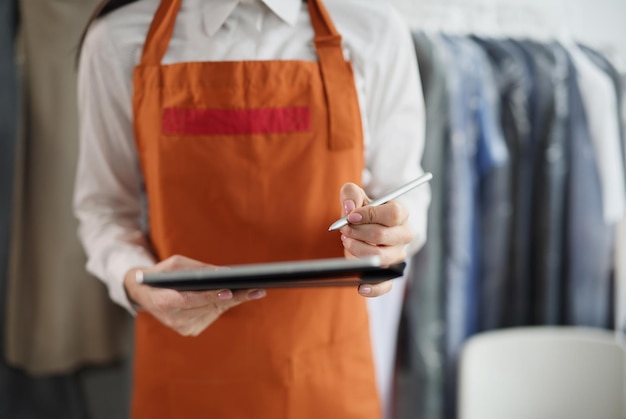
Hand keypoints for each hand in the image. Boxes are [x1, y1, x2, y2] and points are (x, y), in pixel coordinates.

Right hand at [124, 255, 265, 335]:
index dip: (210, 296)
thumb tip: (225, 274)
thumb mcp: (175, 264)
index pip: (190, 300)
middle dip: (234, 297)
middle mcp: (172, 319)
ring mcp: (181, 328)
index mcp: (163, 302)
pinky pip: (212, 315)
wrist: (145, 294)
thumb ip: (197, 268)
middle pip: (208, 307)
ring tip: (253, 291)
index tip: (229, 290)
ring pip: (214, 312)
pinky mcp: (190, 331)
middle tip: (256, 290)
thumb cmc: (161, 275)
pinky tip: (237, 296)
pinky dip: (224, 304)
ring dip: (233, 301)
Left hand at [337, 182, 413, 296]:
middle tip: (344, 229)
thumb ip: (351, 194)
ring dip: (356, 249)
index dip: (369, 215)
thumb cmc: (363, 211)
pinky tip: (360, 287)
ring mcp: (397, 256)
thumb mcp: (356, 197)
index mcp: (400, 214)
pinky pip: (385, 285)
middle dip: (357, 232)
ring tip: (347, 241)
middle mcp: (403, 236)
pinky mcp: (388, 274)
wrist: (366, 228)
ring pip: (378, 257)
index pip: (392, 214)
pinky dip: (373, 288)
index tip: (351, 216)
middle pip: (381, 235)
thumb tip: (349, 208)